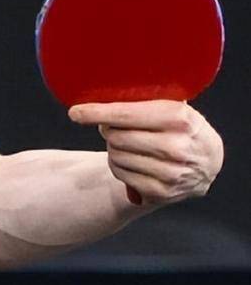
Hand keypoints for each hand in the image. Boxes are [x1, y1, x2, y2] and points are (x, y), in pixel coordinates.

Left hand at [69, 101, 223, 206]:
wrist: (208, 160)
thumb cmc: (181, 126)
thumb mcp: (173, 106)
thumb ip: (143, 99)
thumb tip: (101, 92)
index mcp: (178, 118)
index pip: (125, 114)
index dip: (96, 113)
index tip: (76, 112)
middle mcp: (177, 146)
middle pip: (116, 136)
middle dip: (108, 130)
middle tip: (115, 127)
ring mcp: (171, 172)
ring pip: (116, 155)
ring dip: (114, 148)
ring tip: (129, 144)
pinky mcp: (162, 191)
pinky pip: (121, 174)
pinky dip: (119, 166)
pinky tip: (133, 160)